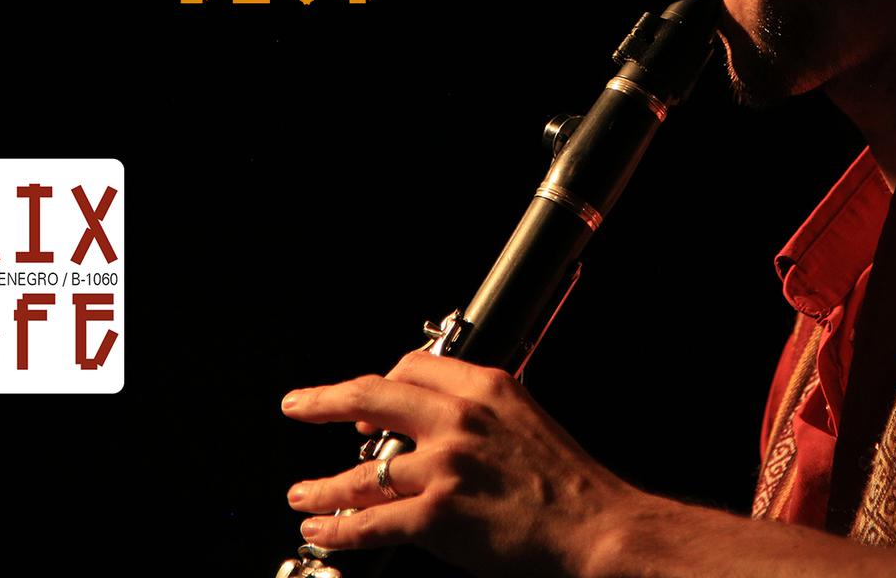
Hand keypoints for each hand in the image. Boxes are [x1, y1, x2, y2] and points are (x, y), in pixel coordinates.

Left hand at [282, 351, 644, 577]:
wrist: (597, 527)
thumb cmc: (569, 484)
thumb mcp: (525, 423)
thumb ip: (480, 416)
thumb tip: (432, 429)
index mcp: (486, 387)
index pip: (412, 368)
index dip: (379, 385)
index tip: (361, 404)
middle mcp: (459, 418)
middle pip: (371, 396)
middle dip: (324, 401)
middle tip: (298, 406)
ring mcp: (444, 466)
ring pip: (361, 472)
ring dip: (321, 486)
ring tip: (302, 496)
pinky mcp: (437, 514)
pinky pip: (369, 519)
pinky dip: (337, 527)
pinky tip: (322, 528)